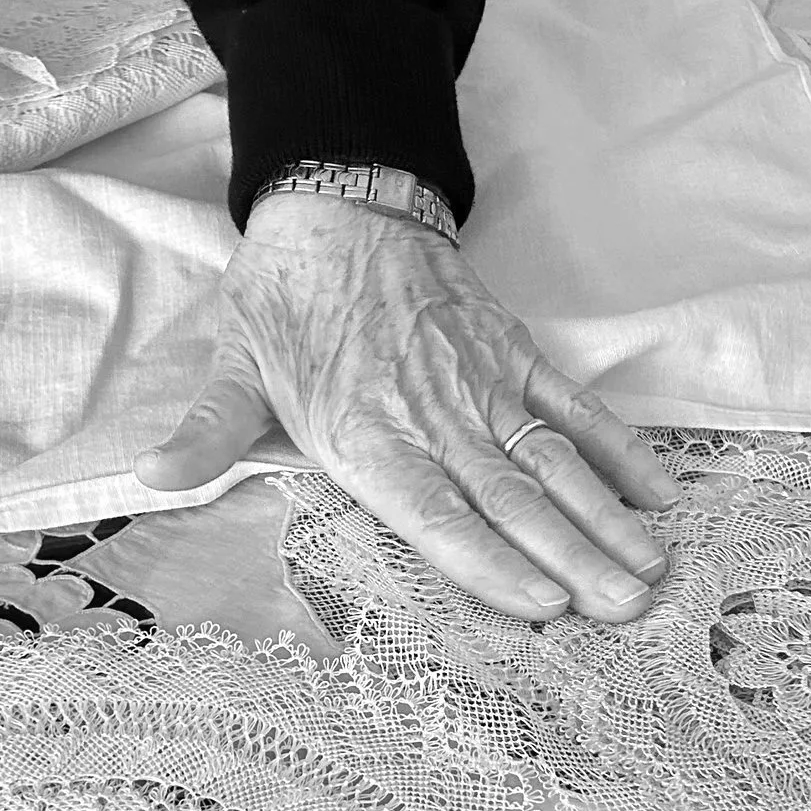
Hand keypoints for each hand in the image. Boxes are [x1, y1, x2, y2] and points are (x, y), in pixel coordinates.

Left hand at [136, 192, 682, 620]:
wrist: (337, 198)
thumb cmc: (284, 298)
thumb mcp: (233, 368)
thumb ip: (207, 436)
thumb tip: (151, 479)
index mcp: (362, 431)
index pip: (433, 511)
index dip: (487, 562)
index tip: (540, 606)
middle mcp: (431, 413)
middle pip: (509, 498)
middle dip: (571, 559)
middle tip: (623, 612)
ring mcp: (481, 384)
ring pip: (553, 460)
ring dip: (605, 518)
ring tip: (651, 571)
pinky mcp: (513, 354)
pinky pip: (574, 408)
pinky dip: (619, 449)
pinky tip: (660, 495)